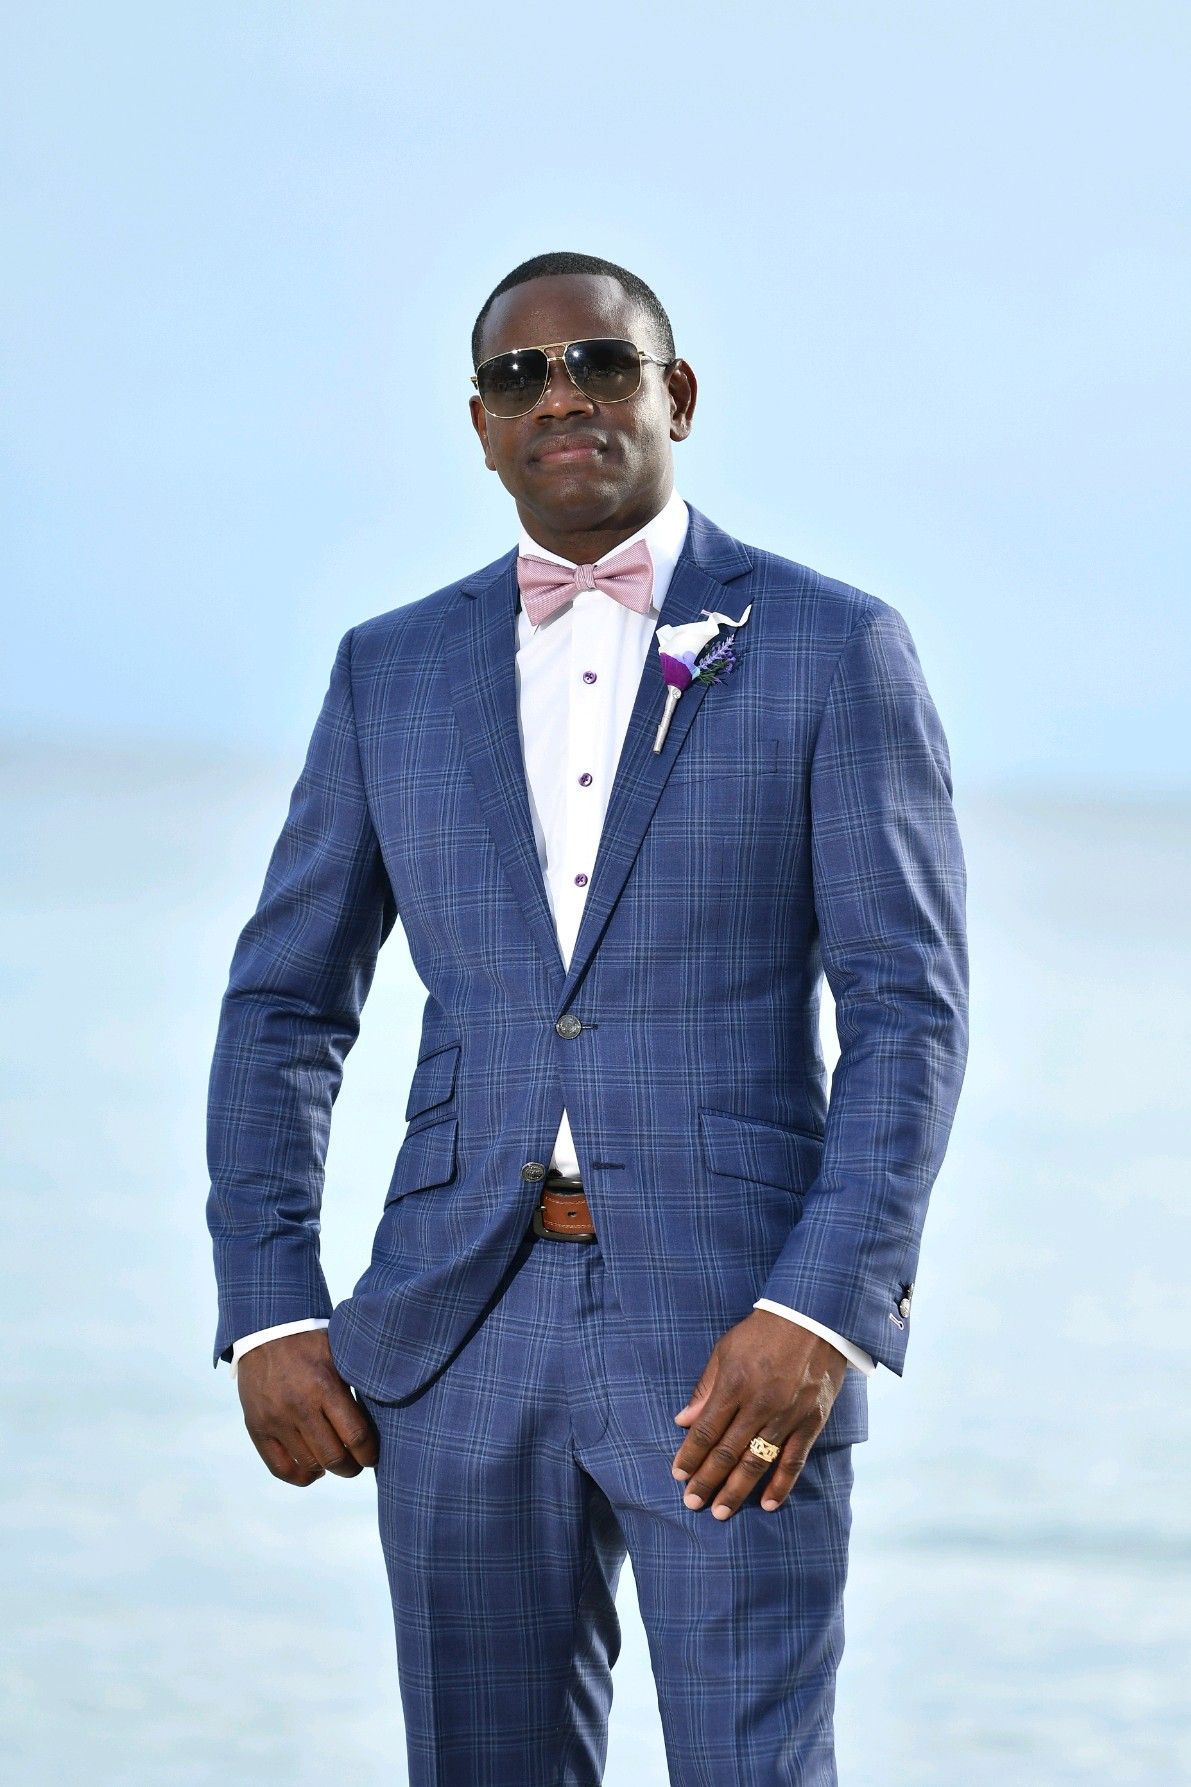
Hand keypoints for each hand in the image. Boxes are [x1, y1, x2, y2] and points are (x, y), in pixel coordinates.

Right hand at [237, 1328, 378, 1485]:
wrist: (267, 1331)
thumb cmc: (312, 1344)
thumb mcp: (340, 1355)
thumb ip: (356, 1387)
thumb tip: (382, 1420)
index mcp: (326, 1385)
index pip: (356, 1436)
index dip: (370, 1453)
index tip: (374, 1455)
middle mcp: (299, 1406)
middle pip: (334, 1457)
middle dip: (352, 1467)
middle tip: (358, 1463)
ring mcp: (276, 1419)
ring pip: (310, 1465)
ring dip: (328, 1470)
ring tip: (336, 1461)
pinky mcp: (257, 1427)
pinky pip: (281, 1468)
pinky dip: (301, 1476)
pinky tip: (313, 1470)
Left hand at [671, 1310, 847, 1518]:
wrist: (813, 1317)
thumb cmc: (762, 1332)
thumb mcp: (725, 1350)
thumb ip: (705, 1387)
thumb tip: (683, 1420)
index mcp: (734, 1385)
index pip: (705, 1430)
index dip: (690, 1456)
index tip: (678, 1476)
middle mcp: (759, 1404)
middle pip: (727, 1452)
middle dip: (707, 1481)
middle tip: (692, 1503)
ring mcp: (787, 1415)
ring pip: (757, 1462)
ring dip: (737, 1490)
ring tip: (720, 1512)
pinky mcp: (811, 1421)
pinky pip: (793, 1460)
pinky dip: (781, 1485)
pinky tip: (767, 1504)